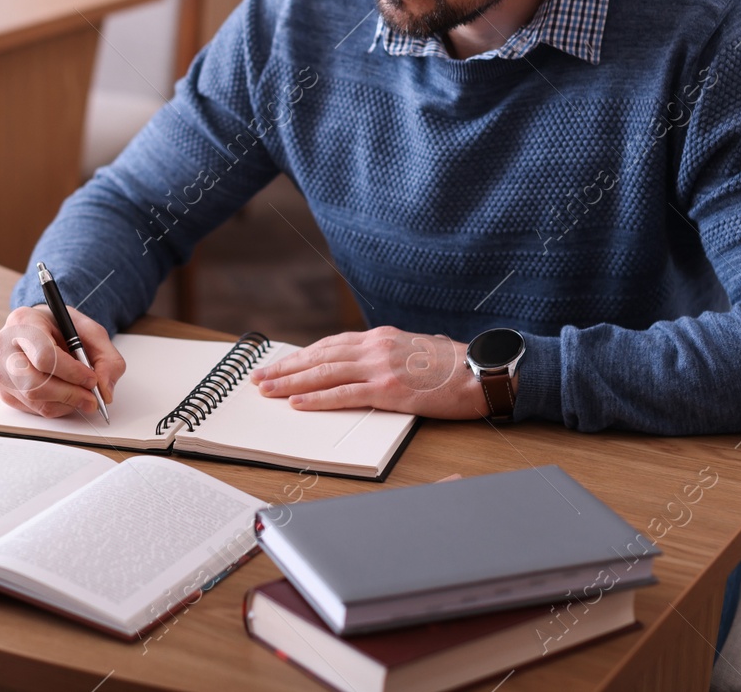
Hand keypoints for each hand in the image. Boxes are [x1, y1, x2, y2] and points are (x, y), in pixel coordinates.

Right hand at [0, 305, 125, 417]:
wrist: (41, 328)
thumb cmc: (62, 327)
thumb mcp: (90, 331)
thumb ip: (106, 358)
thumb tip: (104, 391)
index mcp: (23, 321)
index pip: (43, 355)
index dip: (72, 372)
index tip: (92, 379)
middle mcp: (3, 346)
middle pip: (34, 383)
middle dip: (70, 394)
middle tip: (92, 397)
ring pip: (34, 400)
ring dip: (65, 403)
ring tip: (83, 396)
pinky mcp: (4, 391)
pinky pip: (31, 409)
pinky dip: (56, 407)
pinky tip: (66, 395)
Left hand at [249, 327, 492, 418]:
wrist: (481, 373)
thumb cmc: (453, 368)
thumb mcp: (414, 351)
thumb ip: (386, 356)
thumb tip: (362, 368)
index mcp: (380, 338)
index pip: (330, 345)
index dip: (302, 355)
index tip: (280, 363)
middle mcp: (376, 347)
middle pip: (320, 356)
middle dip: (287, 367)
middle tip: (260, 376)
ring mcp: (381, 367)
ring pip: (325, 373)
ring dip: (292, 382)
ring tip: (268, 390)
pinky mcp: (389, 390)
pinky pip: (345, 394)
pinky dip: (318, 399)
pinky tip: (298, 403)